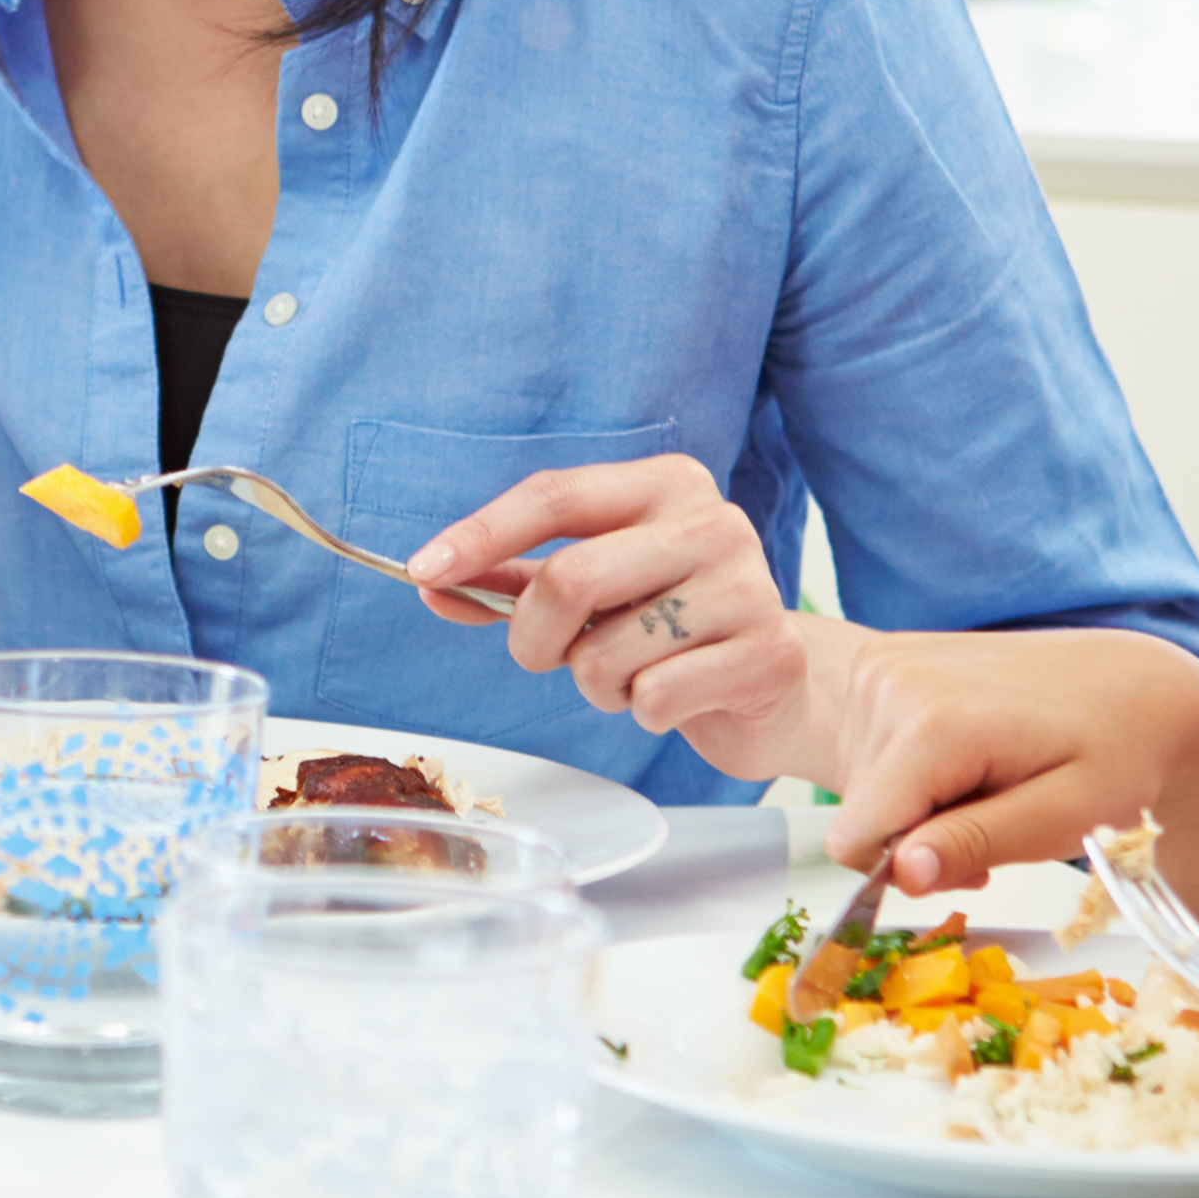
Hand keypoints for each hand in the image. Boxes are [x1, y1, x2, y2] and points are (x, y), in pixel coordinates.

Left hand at [401, 456, 798, 742]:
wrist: (776, 686)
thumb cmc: (669, 629)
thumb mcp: (591, 593)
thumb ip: (512, 582)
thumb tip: (429, 582)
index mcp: (666, 485)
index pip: (555, 495)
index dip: (481, 534)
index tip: (422, 570)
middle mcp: (713, 522)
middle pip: (569, 578)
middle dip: (532, 638)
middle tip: (545, 656)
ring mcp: (749, 586)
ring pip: (605, 653)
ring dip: (596, 684)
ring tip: (635, 673)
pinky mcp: (769, 654)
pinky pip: (654, 697)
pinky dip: (642, 712)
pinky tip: (678, 697)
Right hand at [776, 622, 1198, 884]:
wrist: (1134, 681)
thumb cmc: (1117, 751)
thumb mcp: (1065, 817)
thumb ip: (978, 843)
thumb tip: (902, 873)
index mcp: (935, 724)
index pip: (855, 837)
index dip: (908, 869)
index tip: (973, 861)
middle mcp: (893, 683)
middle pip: (860, 814)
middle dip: (920, 836)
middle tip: (997, 821)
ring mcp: (883, 665)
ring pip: (863, 786)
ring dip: (920, 803)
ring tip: (990, 785)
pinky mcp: (882, 661)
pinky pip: (868, 748)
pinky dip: (915, 768)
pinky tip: (970, 757)